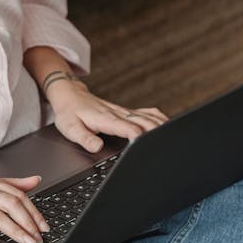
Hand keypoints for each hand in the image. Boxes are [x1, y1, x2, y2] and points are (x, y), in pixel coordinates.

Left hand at [48, 79, 167, 152]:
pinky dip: (158, 118)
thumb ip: (83, 138)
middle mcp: (118, 113)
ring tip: (174, 136)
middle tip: (168, 144)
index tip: (146, 146)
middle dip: (157, 132)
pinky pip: (146, 112)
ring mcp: (123, 111)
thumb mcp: (69, 128)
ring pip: (147, 116)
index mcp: (105, 119)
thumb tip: (97, 147)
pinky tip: (166, 125)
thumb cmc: (69, 112)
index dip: (138, 136)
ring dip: (161, 125)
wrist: (69, 94)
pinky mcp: (126, 111)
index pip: (127, 127)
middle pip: (143, 121)